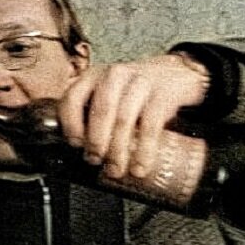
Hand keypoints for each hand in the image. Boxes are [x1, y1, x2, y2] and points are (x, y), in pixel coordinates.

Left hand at [57, 53, 208, 177]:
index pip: (73, 98)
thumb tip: (80, 153)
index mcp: (93, 77)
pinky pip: (151, 125)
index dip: (70, 123)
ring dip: (118, 150)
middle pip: (101, 110)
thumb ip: (90, 117)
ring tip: (115, 169)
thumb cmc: (130, 93)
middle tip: (94, 160)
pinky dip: (144, 150)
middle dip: (95, 140)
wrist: (174, 75)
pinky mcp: (163, 93)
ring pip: (124, 118)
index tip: (75, 144)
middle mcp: (115, 76)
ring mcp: (140, 82)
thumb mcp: (107, 97)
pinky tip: (140, 167)